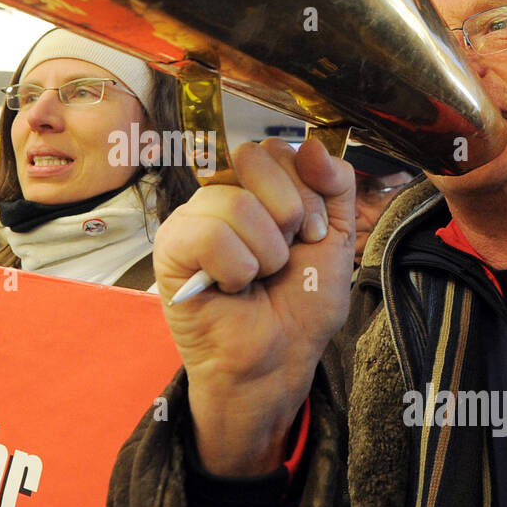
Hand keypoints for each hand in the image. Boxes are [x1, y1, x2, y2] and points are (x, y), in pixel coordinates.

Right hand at [152, 137, 354, 475]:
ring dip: (265, 253)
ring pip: (237, 202)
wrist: (278, 361)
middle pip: (257, 159)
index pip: (281, 149)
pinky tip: (231, 288)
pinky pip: (209, 234)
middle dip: (288, 216)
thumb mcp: (336, 238)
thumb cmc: (299, 305)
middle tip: (282, 258)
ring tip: (257, 278)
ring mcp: (192, 218)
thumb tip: (310, 144)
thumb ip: (335, 185)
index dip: (308, 194)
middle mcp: (221, 193)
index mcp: (257, 185)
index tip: (310, 237)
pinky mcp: (170, 249)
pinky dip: (236, 269)